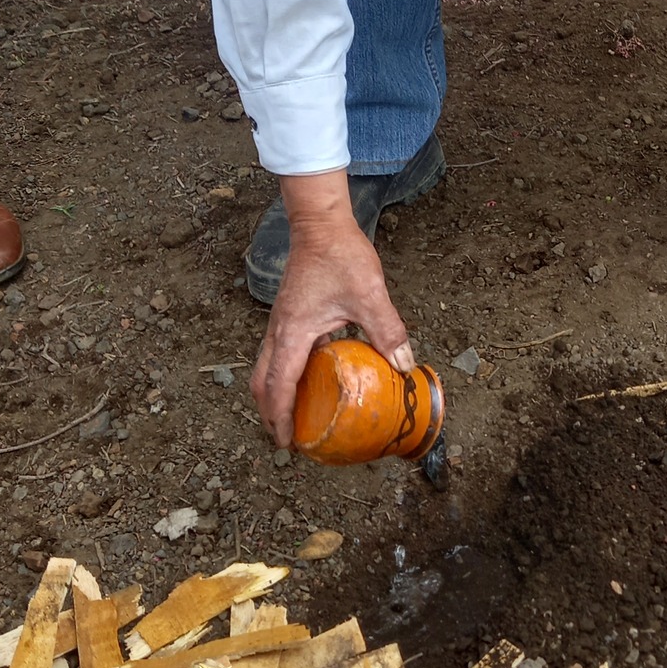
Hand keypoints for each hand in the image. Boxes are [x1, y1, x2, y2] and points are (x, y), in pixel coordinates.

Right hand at [250, 171, 414, 447]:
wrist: (321, 224)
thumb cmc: (340, 255)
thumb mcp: (369, 295)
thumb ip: (387, 331)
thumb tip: (404, 366)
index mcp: (293, 333)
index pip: (278, 385)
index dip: (280, 417)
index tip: (287, 443)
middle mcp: (279, 331)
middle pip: (262, 382)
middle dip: (270, 413)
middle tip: (289, 437)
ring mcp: (281, 323)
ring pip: (267, 368)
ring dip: (276, 394)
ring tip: (297, 415)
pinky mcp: (289, 315)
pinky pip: (279, 354)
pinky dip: (286, 375)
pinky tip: (313, 379)